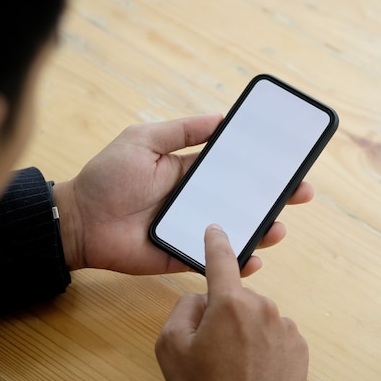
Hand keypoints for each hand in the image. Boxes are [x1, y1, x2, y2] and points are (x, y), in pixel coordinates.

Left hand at [53, 115, 313, 274]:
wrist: (79, 220)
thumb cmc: (108, 176)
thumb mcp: (144, 141)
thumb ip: (181, 131)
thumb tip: (221, 118)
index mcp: (191, 173)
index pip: (234, 170)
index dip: (261, 167)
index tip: (288, 163)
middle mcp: (197, 201)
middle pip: (242, 201)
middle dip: (273, 198)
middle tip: (301, 194)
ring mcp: (191, 229)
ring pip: (234, 232)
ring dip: (261, 231)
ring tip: (279, 228)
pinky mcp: (181, 255)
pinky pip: (213, 260)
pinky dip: (234, 262)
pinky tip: (254, 260)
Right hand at [155, 224, 308, 380]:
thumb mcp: (171, 349)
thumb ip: (183, 309)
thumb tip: (202, 300)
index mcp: (230, 303)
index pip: (221, 260)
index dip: (215, 242)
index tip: (215, 229)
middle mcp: (263, 308)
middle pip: (236, 298)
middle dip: (224, 314)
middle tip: (213, 349)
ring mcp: (285, 327)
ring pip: (256, 317)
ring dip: (245, 332)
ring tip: (234, 365)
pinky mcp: (299, 346)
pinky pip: (274, 334)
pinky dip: (264, 345)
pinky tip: (254, 369)